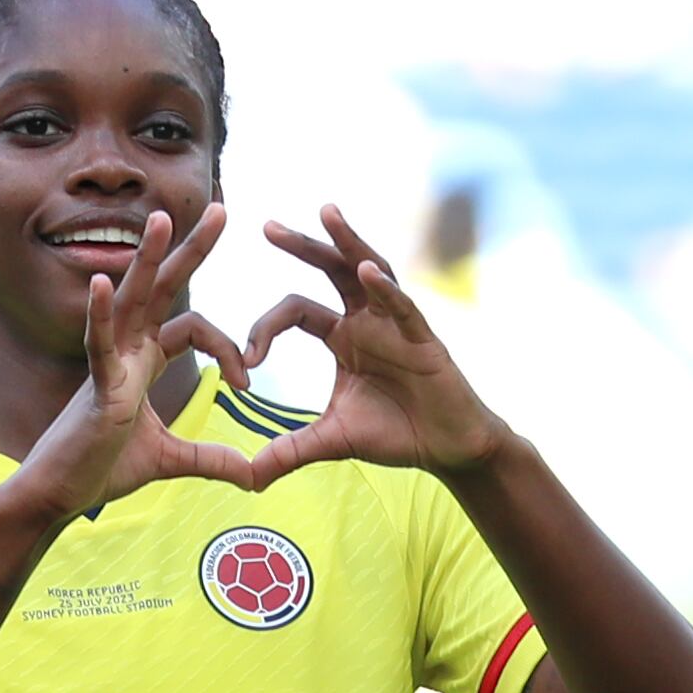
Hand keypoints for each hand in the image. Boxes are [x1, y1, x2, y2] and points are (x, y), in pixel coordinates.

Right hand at [8, 204, 256, 522]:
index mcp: (142, 362)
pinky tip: (104, 282)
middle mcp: (125, 352)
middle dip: (191, 250)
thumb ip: (210, 459)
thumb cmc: (99, 470)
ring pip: (131, 301)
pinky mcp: (95, 387)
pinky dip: (99, 313)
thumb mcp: (169, 461)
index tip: (247, 385)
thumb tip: (252, 473)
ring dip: (146, 259)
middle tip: (220, 207)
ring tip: (161, 219)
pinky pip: (96, 343)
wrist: (58, 495)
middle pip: (163, 290)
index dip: (226, 349)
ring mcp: (108, 364)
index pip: (192, 327)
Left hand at [238, 205, 512, 486]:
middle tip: (266, 226)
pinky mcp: (424, 340)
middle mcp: (367, 321)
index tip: (244, 361)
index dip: (265, 330)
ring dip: (349, 242)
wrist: (448, 450)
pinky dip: (385, 289)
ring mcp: (397, 325)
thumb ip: (289, 452)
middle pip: (330, 271)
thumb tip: (245, 479)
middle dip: (301, 246)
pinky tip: (367, 271)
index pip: (295, 312)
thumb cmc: (396, 433)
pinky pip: (403, 307)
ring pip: (371, 271)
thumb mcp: (331, 442)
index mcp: (342, 338)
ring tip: (327, 213)